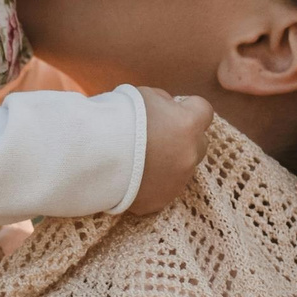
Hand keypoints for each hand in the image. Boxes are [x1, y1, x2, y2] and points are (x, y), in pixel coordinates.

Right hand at [127, 88, 213, 215]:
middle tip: (159, 135)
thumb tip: (170, 108)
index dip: (189, 108)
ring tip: (142, 158)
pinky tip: (134, 176)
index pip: (204, 111)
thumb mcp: (144, 95)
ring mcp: (177, 181)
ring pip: (183, 168)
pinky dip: (154, 183)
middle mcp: (189, 155)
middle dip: (184, 138)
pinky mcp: (160, 201)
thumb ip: (164, 102)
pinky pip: (163, 190)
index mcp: (188, 125)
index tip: (174, 109)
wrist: (92, 153)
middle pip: (199, 143)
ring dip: (170, 162)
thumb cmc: (117, 117)